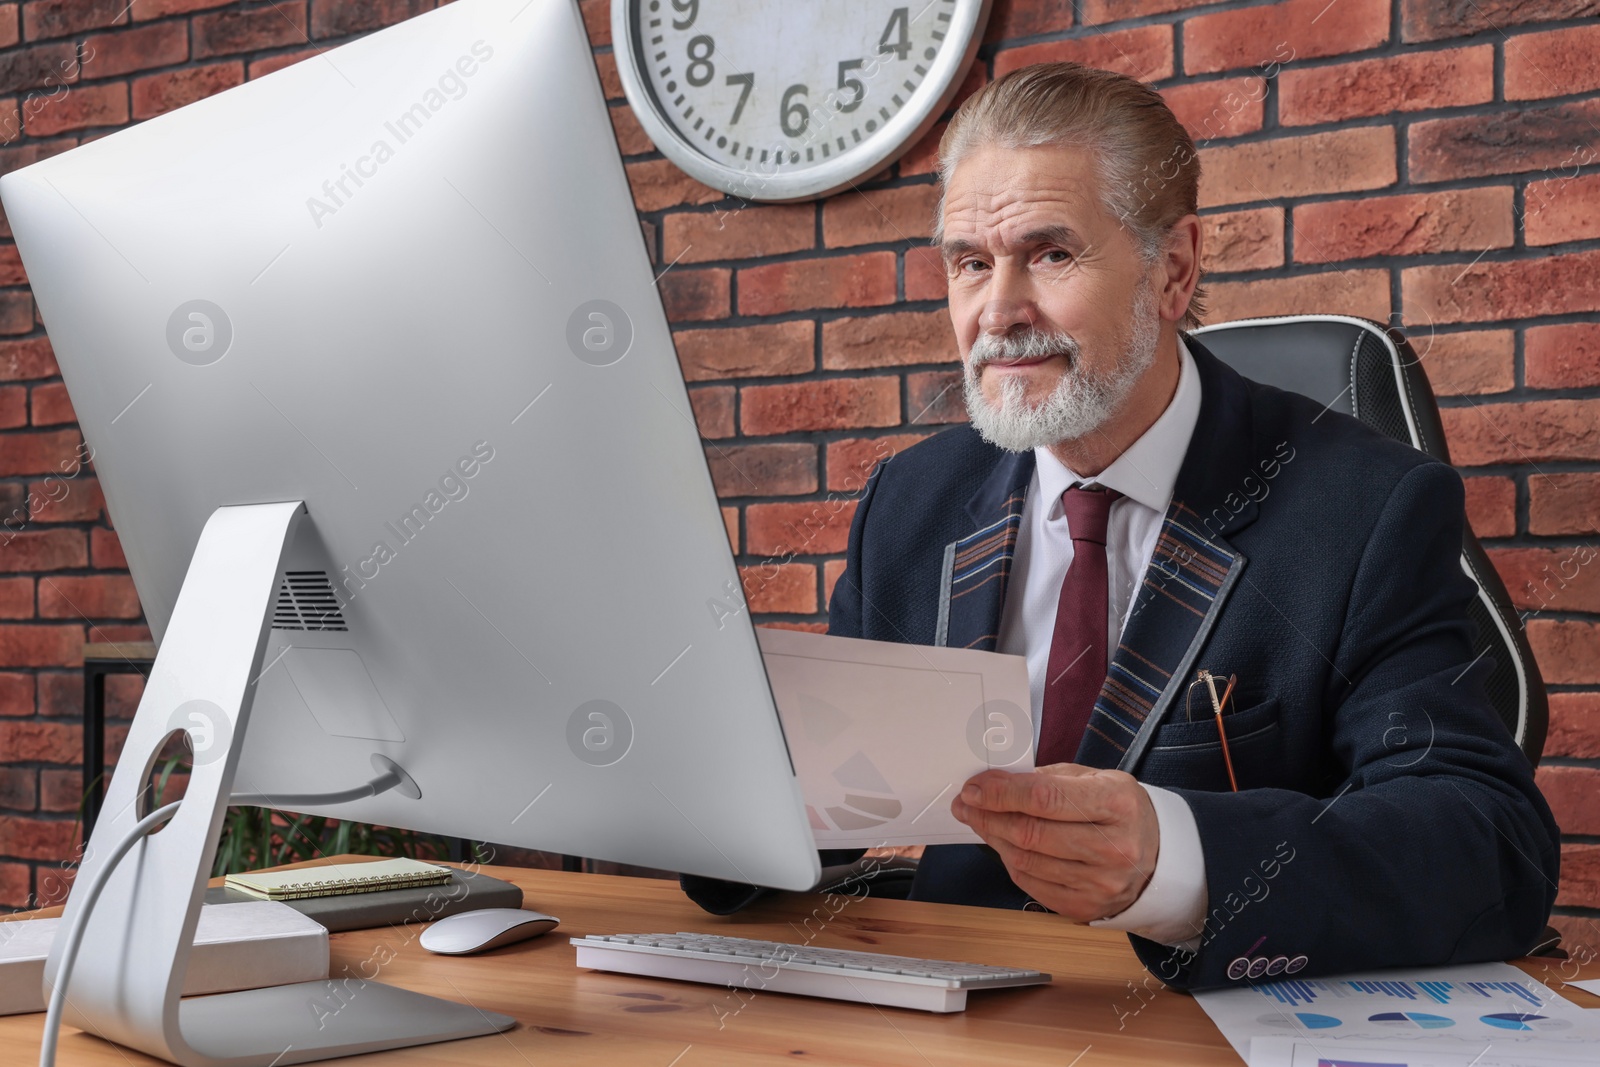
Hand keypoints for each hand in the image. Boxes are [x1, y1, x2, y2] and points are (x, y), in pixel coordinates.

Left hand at [950, 764, 1159, 921]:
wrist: (1158, 857)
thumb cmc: (1121, 811)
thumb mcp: (1096, 779)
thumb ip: (1047, 779)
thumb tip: (995, 784)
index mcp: (1116, 803)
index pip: (1044, 798)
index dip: (1001, 793)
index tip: (974, 787)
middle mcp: (1111, 847)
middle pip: (1030, 833)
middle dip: (988, 816)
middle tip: (966, 804)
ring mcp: (1099, 883)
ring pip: (1025, 860)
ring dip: (994, 838)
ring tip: (982, 821)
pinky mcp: (1084, 907)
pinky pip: (1030, 883)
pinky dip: (1010, 862)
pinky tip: (1005, 845)